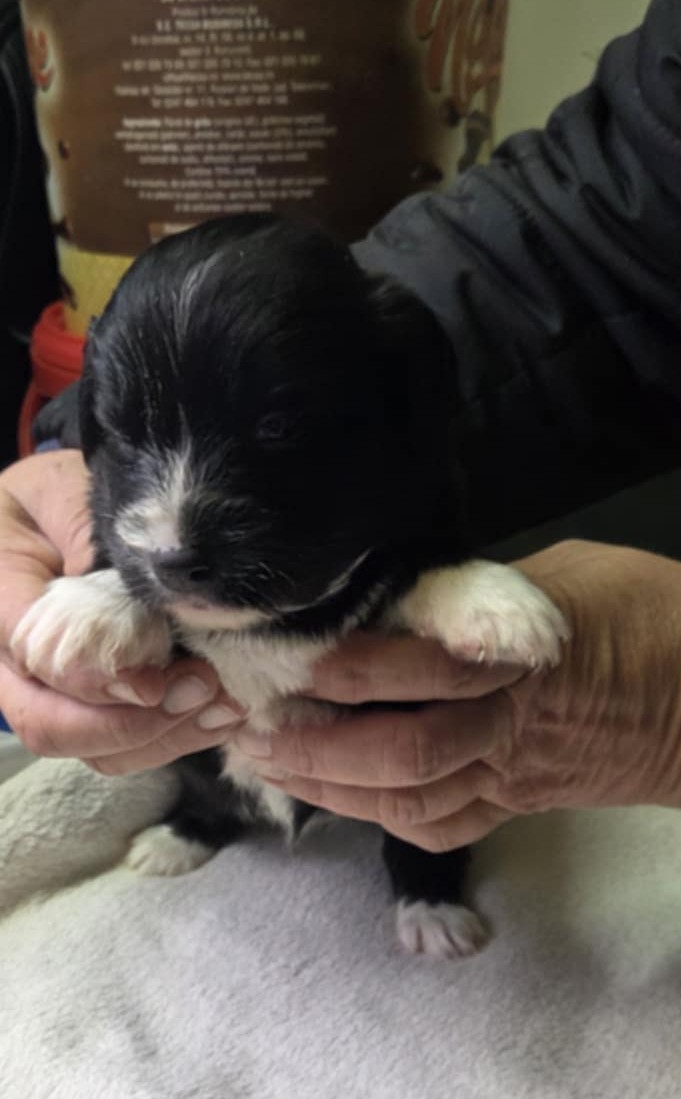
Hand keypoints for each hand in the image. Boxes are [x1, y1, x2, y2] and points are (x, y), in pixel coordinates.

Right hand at [0, 451, 241, 772]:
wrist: (57, 508)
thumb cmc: (60, 494)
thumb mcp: (69, 494)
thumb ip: (93, 547)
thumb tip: (142, 604)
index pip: (36, 660)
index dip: (96, 682)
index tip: (158, 682)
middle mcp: (9, 660)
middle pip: (53, 726)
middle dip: (134, 724)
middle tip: (203, 689)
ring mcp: (48, 689)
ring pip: (91, 748)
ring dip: (163, 738)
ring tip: (223, 705)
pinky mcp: (90, 703)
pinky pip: (122, 744)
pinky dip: (173, 737)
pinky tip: (220, 712)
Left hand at [232, 541, 680, 849]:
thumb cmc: (641, 612)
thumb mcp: (565, 572)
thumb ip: (481, 591)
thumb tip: (406, 596)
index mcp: (524, 658)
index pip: (425, 670)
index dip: (356, 671)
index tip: (293, 663)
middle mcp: (510, 726)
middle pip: (407, 753)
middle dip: (322, 748)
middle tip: (252, 731)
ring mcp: (513, 775)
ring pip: (415, 800)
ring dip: (336, 788)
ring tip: (273, 764)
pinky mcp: (519, 802)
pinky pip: (445, 824)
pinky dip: (385, 815)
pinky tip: (341, 795)